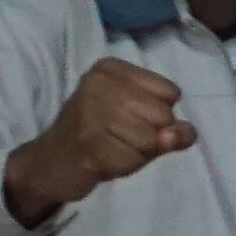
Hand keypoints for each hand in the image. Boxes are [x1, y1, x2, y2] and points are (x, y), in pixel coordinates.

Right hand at [2, 58, 193, 228]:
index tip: (129, 116)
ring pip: (152, 140)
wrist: (50, 162)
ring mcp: (92, 113)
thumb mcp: (137, 119)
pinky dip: (126, 166)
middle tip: (118, 136)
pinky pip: (135, 159)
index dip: (159, 114)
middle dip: (150, 136)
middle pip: (164, 115)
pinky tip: (104, 159)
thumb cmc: (99, 134)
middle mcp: (99, 84)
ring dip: (138, 154)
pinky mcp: (89, 144)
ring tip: (111, 147)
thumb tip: (185, 133)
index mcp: (111, 69)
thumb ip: (169, 124)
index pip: (170, 92)